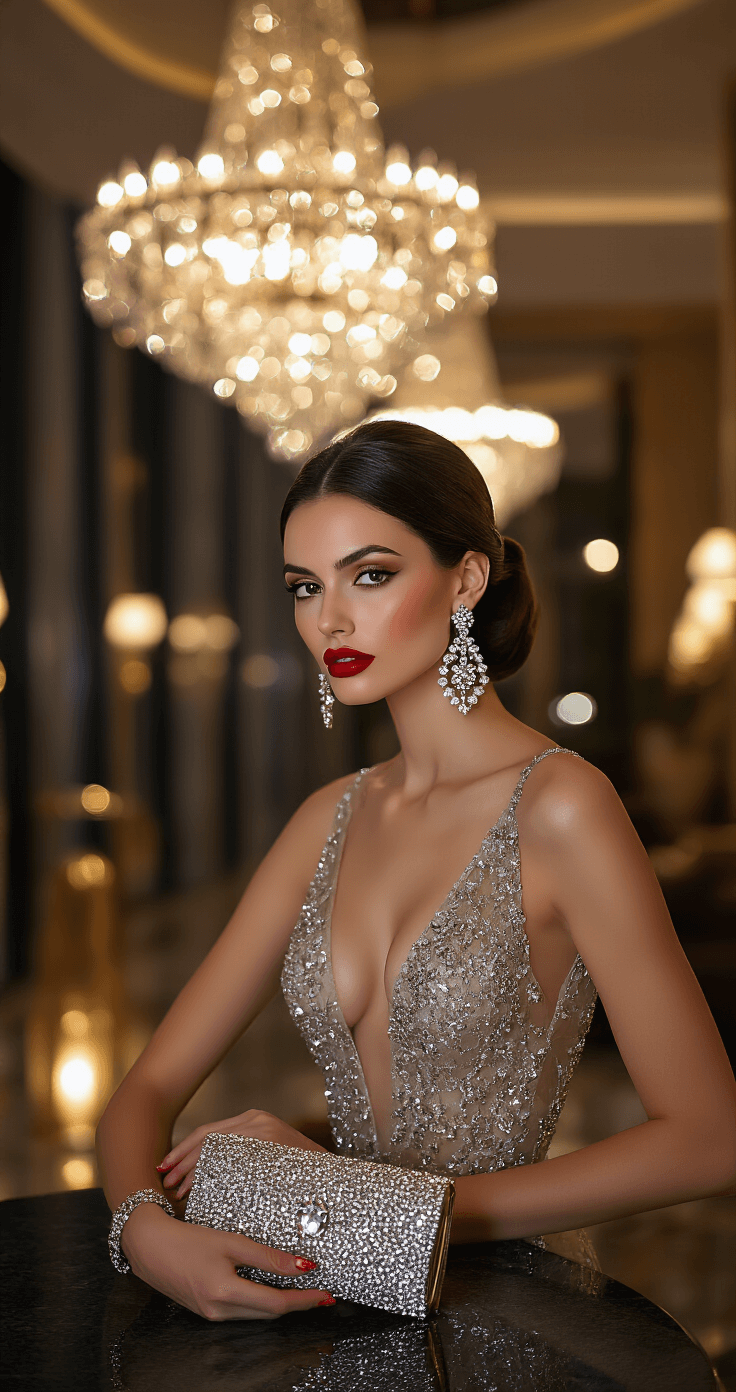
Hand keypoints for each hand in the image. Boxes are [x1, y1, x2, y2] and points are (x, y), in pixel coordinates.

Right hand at [121, 1203, 334, 1320]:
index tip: (325, 1294)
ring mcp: (212, 1315)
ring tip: (302, 1291)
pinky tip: (270, 1289)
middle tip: (320, 1293)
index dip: (304, 1300)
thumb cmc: (188, 1239)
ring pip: (257, 1315)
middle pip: (269, 1314)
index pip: (276, 1304)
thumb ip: (267, 1257)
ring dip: (280, 1305)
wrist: (150, 1248)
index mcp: (225, 1292)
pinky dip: (260, 1303)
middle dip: (297, 1305)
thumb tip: (301, 1266)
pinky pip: (242, 1312)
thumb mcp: (231, 1242)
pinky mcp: (208, 1312)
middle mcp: (219, 1311)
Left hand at [157, 1110, 326, 1200]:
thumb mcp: (267, 1161)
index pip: (209, 1133)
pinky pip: (230, 1154)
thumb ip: (242, 1161)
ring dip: (190, 1169)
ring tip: (176, 1190)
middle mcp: (257, 1119)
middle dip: (181, 1161)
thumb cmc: (301, 1175)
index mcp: (254, 1121)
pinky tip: (196, 1189)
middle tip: (165, 1183)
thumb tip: (204, 1178)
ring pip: (214, 1146)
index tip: (166, 1169)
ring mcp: (264, 1127)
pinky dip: (207, 1172)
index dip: (184, 1151)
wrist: (337, 1177)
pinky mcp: (271, 1139)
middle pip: (206, 1138)